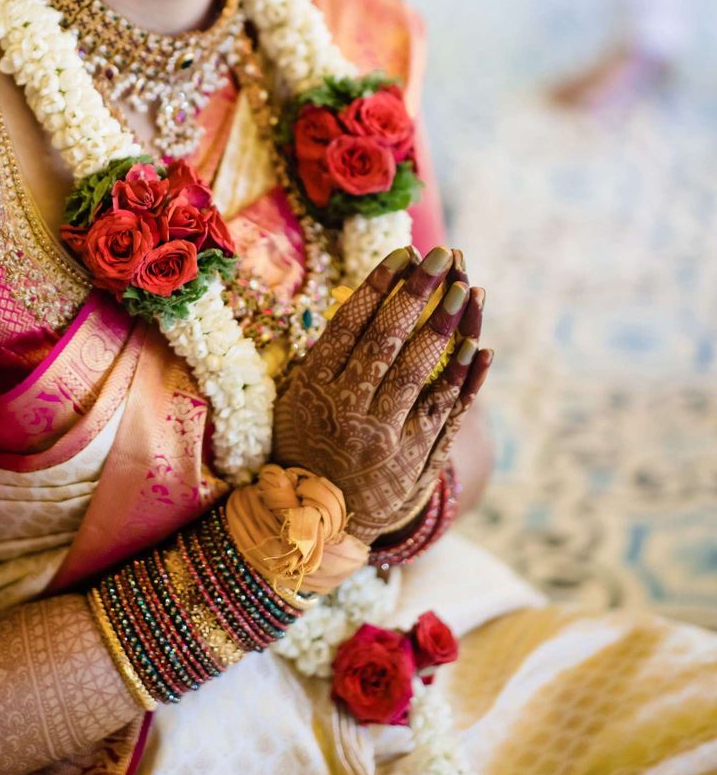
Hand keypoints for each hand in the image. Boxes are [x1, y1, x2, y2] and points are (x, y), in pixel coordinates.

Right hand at [272, 245, 491, 542]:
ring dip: (444, 327)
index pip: (350, 324)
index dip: (379, 285)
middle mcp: (350, 410)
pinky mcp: (416, 459)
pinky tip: (479, 347)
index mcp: (315, 389)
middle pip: (387, 340)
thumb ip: (325, 358)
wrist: (319, 522)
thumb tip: (364, 302)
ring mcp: (385, 436)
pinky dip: (464, 378)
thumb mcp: (295, 400)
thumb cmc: (307, 445)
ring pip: (419, 373)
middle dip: (416, 293)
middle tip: (442, 256)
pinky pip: (444, 412)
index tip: (405, 253)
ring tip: (465, 290)